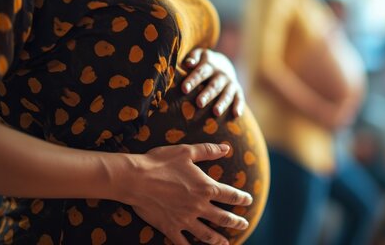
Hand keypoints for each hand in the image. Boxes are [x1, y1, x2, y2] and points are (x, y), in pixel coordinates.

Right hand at [117, 143, 251, 244]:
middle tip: (244, 225)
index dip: (242, 198)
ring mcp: (185, 219)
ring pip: (207, 234)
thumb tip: (226, 148)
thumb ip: (208, 150)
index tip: (248, 200)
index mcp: (205, 187)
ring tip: (226, 243)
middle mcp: (198, 206)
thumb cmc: (161, 162)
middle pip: (223, 218)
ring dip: (219, 240)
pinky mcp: (170, 227)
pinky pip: (183, 243)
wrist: (136, 179)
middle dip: (236, 222)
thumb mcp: (187, 151)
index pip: (230, 195)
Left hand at [182, 49, 244, 116]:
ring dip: (222, 103)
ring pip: (227, 94)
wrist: (223, 63)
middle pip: (214, 85)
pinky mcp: (238, 91)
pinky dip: (238, 106)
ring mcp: (230, 83)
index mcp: (209, 64)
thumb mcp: (198, 55)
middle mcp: (221, 74)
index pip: (200, 72)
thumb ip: (193, 57)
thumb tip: (188, 63)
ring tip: (216, 113)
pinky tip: (236, 115)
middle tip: (199, 103)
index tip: (184, 89)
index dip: (192, 80)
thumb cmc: (202, 62)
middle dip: (207, 94)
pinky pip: (239, 99)